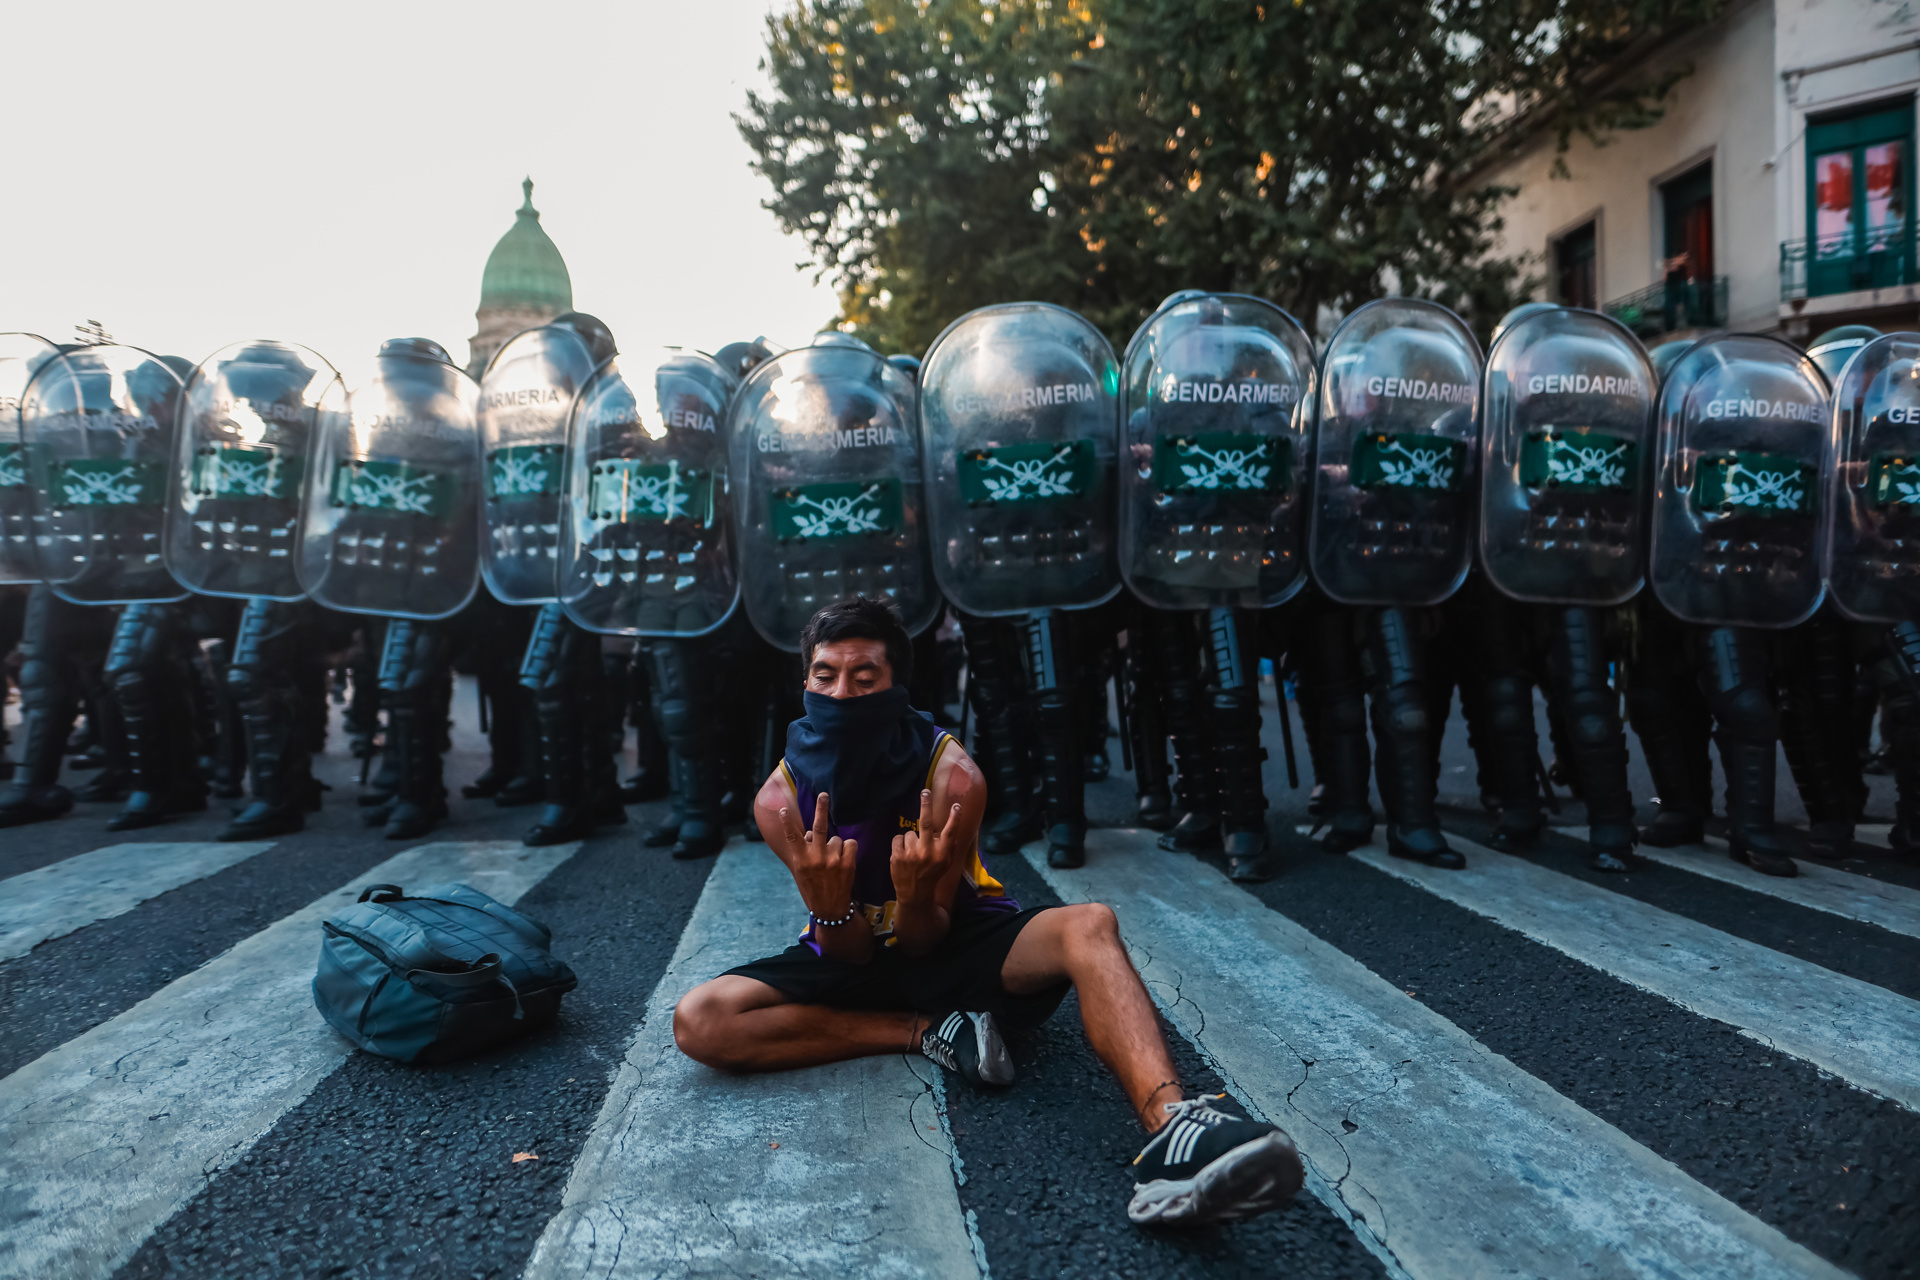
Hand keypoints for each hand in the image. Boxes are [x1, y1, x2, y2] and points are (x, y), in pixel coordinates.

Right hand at [777, 792, 858, 921]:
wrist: (830, 909)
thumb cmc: (813, 887)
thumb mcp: (801, 871)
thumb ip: (804, 851)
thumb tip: (810, 833)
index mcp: (801, 860)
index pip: (792, 837)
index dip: (787, 822)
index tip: (783, 809)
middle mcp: (816, 858)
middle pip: (819, 827)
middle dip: (821, 808)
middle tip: (824, 794)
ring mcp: (833, 861)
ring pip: (837, 838)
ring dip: (836, 846)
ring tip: (833, 861)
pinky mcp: (848, 863)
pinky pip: (850, 843)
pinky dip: (848, 849)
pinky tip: (844, 859)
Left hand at [891, 789, 960, 906]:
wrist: (914, 894)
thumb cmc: (932, 875)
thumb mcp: (945, 863)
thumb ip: (947, 845)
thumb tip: (952, 825)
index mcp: (942, 854)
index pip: (949, 832)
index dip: (954, 818)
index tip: (956, 806)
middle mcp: (927, 852)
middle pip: (926, 823)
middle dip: (926, 805)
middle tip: (925, 791)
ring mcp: (911, 853)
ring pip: (909, 833)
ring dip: (911, 840)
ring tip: (912, 853)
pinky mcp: (897, 856)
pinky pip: (898, 839)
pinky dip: (900, 844)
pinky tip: (903, 855)